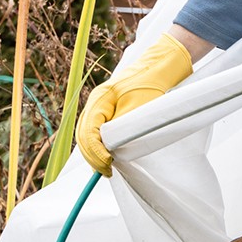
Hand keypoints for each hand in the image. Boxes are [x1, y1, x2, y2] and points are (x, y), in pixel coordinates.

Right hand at [76, 33, 192, 175]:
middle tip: (106, 171)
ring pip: (87, 134)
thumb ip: (123, 127)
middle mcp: (95, 103)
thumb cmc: (151, 86)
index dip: (96, 151)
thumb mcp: (139, 108)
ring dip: (94, 153)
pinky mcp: (106, 111)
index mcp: (100, 99)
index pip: (89, 131)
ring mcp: (99, 107)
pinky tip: (105, 158)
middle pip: (84, 135)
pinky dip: (98, 146)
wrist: (157, 69)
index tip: (108, 164)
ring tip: (104, 169)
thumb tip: (111, 149)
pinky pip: (95, 131)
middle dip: (93, 156)